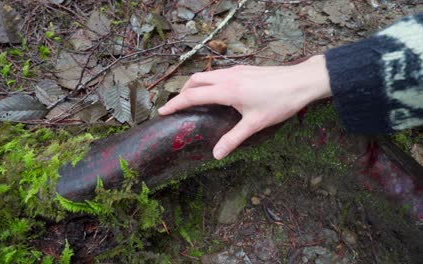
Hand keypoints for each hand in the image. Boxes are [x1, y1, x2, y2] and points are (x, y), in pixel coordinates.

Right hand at [158, 55, 331, 159]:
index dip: (175, 103)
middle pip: (195, 80)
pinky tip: (216, 92)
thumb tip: (216, 155)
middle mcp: (227, 77)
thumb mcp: (255, 124)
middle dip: (182, 91)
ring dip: (195, 85)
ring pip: (206, 74)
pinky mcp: (243, 69)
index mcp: (227, 90)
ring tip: (193, 99)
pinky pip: (218, 73)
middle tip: (177, 106)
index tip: (162, 111)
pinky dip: (208, 81)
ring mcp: (235, 70)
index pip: (192, 95)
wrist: (301, 81)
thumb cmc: (280, 102)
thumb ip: (233, 139)